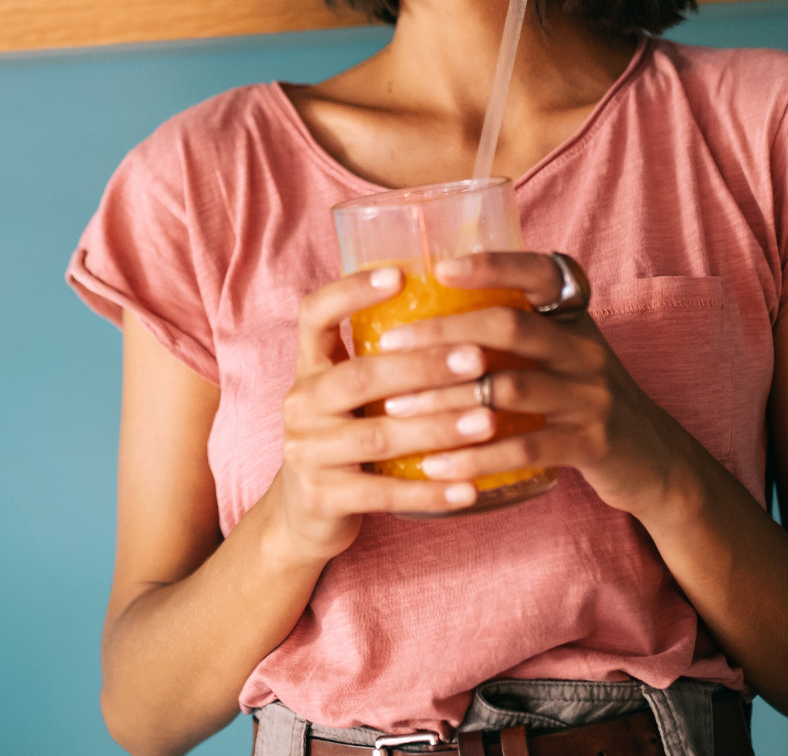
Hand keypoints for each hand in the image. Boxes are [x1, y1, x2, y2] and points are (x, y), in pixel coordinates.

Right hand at [269, 267, 502, 562]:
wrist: (306, 512)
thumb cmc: (350, 437)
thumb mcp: (354, 395)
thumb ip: (387, 360)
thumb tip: (468, 311)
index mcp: (310, 367)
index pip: (315, 314)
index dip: (351, 291)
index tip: (400, 275)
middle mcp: (300, 403)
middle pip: (360, 375)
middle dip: (423, 366)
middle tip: (477, 358)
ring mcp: (306, 451)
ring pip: (378, 435)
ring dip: (438, 427)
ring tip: (488, 421)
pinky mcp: (322, 496)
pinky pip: (383, 493)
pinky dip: (430, 492)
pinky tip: (469, 489)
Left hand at [374, 252, 694, 519]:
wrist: (655, 461)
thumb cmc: (581, 399)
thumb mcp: (560, 353)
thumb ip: (513, 330)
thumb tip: (425, 304)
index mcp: (574, 317)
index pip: (537, 272)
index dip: (492, 264)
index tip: (440, 266)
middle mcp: (585, 348)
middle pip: (510, 326)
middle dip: (443, 332)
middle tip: (389, 344)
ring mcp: (592, 396)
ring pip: (509, 389)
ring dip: (444, 399)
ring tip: (394, 408)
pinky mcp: (593, 444)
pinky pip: (526, 448)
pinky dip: (475, 457)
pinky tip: (435, 464)